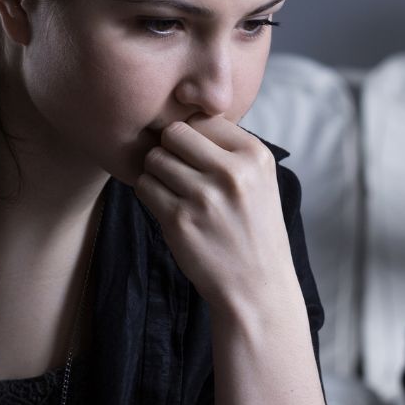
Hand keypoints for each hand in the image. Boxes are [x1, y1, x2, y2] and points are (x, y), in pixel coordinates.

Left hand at [135, 117, 296, 314]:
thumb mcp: (260, 182)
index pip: (203, 119)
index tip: (195, 158)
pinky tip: (170, 211)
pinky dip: (151, 196)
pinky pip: (145, 187)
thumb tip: (183, 117)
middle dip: (170, 150)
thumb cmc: (254, 232)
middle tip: (178, 173)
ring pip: (155, 159)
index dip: (192, 136)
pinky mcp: (179, 220)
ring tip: (176, 194)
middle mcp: (232, 172)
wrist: (257, 288)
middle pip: (174, 133)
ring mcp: (205, 196)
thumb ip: (229, 150)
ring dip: (157, 174)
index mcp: (255, 156)